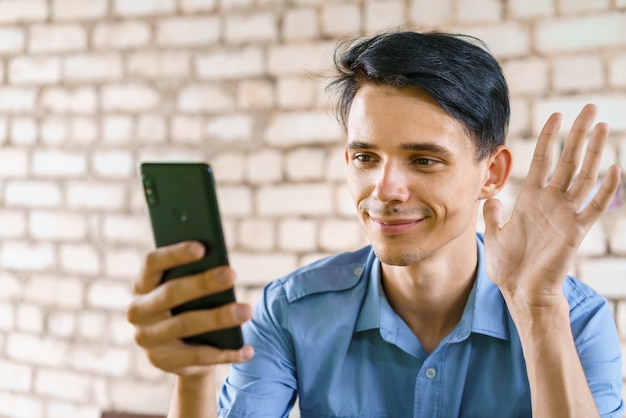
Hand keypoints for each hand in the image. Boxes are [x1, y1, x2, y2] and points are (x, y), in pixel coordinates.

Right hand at [126, 241, 253, 377]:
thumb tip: (221, 267)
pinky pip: (197, 356)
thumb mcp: (187, 289)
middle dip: (203, 283)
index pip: (152, 263)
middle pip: (170, 293)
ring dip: (219, 317)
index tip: (202, 247)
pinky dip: (225, 353)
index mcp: (143, 284)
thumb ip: (195, 274)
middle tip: (231, 274)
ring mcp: (148, 338)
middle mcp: (138, 311)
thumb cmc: (189, 305)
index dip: (175, 254)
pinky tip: (247, 349)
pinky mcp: (162, 361)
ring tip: (247, 311)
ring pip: (185, 325)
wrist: (180, 351)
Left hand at [482, 104, 620, 309]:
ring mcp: (565, 214)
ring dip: (593, 152)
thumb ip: (494, 215)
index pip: (544, 160)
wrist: (520, 291)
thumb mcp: (495, 234)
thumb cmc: (508, 266)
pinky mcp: (575, 231)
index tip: (556, 115)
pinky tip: (615, 168)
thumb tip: (491, 198)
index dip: (550, 138)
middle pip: (568, 160)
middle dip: (577, 134)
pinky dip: (605, 189)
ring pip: (583, 176)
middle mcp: (551, 202)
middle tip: (588, 107)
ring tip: (601, 126)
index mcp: (531, 199)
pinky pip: (594, 207)